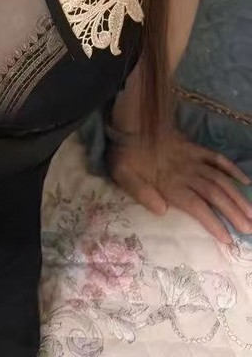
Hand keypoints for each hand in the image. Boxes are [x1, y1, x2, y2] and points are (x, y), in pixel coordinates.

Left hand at [108, 128, 251, 244]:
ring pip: (220, 179)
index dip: (213, 222)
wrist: (129, 122)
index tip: (228, 239)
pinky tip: (245, 181)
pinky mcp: (194, 147)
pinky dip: (232, 168)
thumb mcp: (122, 174)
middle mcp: (186, 172)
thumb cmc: (124, 154)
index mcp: (169, 182)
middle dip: (233, 213)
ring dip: (237, 196)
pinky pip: (217, 157)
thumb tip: (162, 210)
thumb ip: (141, 192)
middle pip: (214, 194)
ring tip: (251, 214)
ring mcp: (193, 159)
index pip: (197, 206)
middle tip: (249, 229)